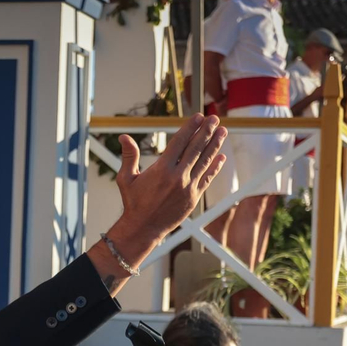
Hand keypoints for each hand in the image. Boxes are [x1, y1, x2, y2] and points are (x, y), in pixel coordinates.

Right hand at [111, 113, 227, 247]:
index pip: (180, 142)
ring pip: (205, 161)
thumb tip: (123, 137)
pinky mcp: (194, 198)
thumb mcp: (126, 178)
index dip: (190, 128)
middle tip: (215, 118)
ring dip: (215, 145)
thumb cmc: (133, 203)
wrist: (143, 228)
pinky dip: (215, 167)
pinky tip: (221, 157)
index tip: (199, 117)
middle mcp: (177, 177)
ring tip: (223, 131)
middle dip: (206, 131)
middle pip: (196, 148)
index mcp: (162, 169)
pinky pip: (207, 178)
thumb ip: (129, 156)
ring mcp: (188, 188)